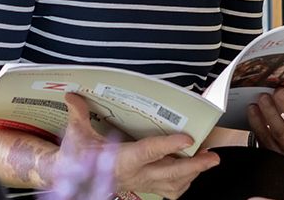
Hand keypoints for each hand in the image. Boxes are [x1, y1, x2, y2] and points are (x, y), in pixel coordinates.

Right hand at [55, 93, 219, 198]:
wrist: (75, 179)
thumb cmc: (79, 157)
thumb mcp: (76, 135)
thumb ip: (79, 114)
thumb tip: (72, 94)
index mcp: (120, 159)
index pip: (147, 152)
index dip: (168, 146)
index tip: (187, 139)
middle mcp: (135, 174)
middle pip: (169, 173)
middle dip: (193, 166)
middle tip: (212, 156)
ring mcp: (143, 183)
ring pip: (174, 185)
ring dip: (193, 173)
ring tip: (209, 160)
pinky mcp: (147, 188)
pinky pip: (170, 190)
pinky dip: (185, 181)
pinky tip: (193, 170)